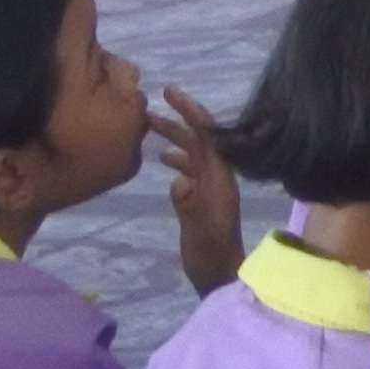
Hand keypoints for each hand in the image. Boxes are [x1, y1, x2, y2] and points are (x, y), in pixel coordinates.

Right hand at [154, 87, 246, 290]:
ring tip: (149, 125)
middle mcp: (220, 177)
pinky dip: (178, 159)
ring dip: (175, 137)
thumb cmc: (210, 254)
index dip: (191, 111)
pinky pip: (192, 170)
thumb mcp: (198, 230)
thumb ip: (189, 205)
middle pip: (200, 139)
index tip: (171, 93)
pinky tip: (162, 158)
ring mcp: (213, 187)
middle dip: (179, 118)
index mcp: (221, 178)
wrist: (221, 275)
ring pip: (194, 153)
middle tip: (153, 102)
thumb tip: (179, 179)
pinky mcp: (205, 199)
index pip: (208, 135)